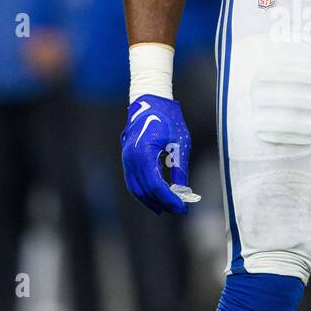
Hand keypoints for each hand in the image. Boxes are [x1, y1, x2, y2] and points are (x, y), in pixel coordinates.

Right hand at [121, 95, 200, 215]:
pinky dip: (144, 192)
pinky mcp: (127, 159)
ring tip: (168, 208)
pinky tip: (156, 198)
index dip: (169, 199)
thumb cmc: (168, 118)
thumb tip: (183, 191)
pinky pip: (133, 182)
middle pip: (145, 190)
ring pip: (136, 189)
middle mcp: (131, 158)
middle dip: (162, 202)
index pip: (156, 185)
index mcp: (144, 152)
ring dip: (151, 201)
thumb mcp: (179, 143)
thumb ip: (180, 168)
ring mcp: (126, 159)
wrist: (150, 101)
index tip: (183, 207)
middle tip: (179, 209)